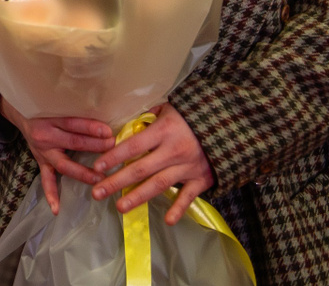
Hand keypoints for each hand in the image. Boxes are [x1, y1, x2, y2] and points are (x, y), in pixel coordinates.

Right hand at [0, 98, 112, 215]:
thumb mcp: (58, 104)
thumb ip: (77, 111)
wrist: (21, 114)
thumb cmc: (46, 108)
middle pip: (73, 143)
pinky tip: (57, 209)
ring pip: (64, 164)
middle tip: (112, 149)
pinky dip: (51, 195)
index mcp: (51, 118)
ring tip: (100, 178)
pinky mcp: (41, 162)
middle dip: (95, 147)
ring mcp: (43, 151)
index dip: (91, 128)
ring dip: (82, 172)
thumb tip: (105, 118)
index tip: (108, 132)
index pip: (74, 124)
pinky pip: (46, 180)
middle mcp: (46, 135)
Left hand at [88, 104, 214, 222]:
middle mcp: (174, 150)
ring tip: (120, 207)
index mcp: (164, 131)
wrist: (231, 124)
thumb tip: (131, 125)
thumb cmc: (195, 114)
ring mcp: (188, 167)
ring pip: (159, 184)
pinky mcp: (202, 179)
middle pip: (140, 169)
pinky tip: (167, 220)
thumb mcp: (171, 108)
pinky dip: (179, 208)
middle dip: (117, 182)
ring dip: (137, 197)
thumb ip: (150, 117)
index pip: (133, 146)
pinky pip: (188, 196)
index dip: (114, 157)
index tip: (97, 167)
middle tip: (97, 193)